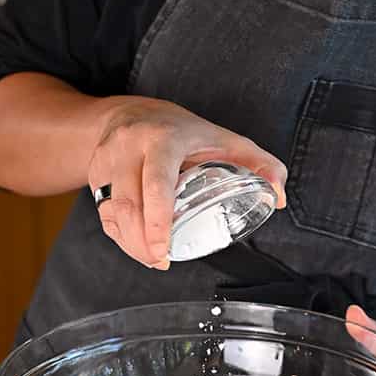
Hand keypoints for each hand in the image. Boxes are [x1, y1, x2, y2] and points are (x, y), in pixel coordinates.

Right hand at [89, 97, 286, 269]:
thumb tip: (280, 196)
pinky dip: (120, 237)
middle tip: (161, 262)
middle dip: (142, 241)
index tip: (163, 251)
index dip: (158, 219)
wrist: (131, 113)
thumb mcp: (224, 139)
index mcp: (163, 138)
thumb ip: (258, 164)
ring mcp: (107, 160)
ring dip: (130, 243)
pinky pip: (104, 213)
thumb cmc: (184, 132)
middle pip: (129, 203)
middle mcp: (129, 146)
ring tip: (153, 260)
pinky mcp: (95, 175)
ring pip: (112, 211)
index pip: (156, 181)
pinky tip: (137, 249)